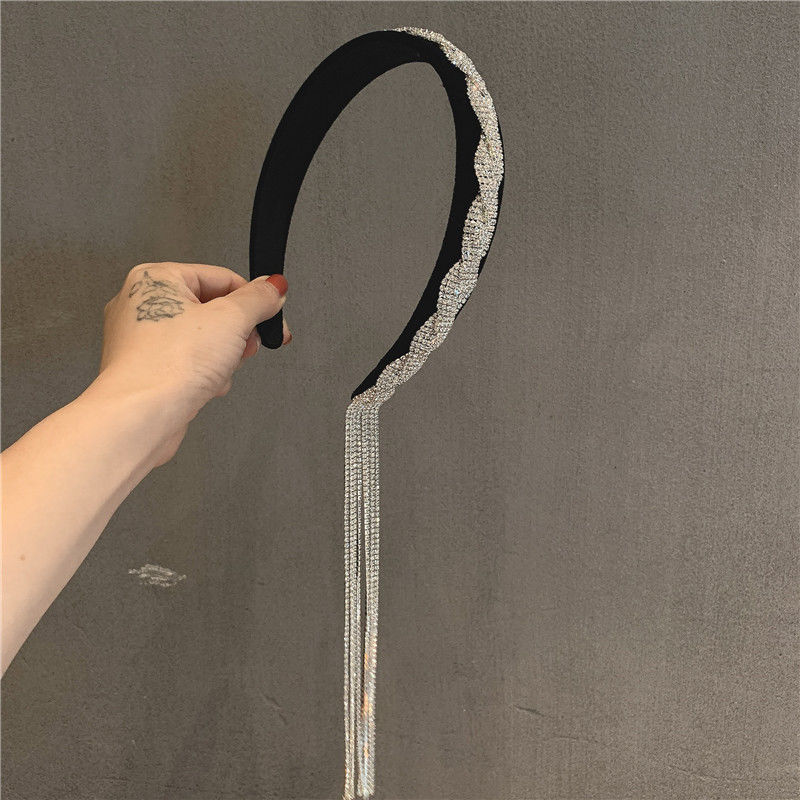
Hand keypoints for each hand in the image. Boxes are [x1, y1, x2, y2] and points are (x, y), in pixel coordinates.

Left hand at [95, 261, 289, 465]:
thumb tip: (274, 286)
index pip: (221, 277)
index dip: (252, 298)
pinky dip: (205, 374)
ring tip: (219, 369)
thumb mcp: (231, 319)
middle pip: (213, 309)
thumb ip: (259, 299)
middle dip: (237, 333)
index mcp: (155, 279)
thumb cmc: (168, 364)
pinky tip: (206, 384)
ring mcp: (143, 341)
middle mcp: (142, 305)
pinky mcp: (150, 371)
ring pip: (205, 340)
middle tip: (246, 344)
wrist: (142, 417)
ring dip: (223, 357)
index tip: (271, 313)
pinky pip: (191, 364)